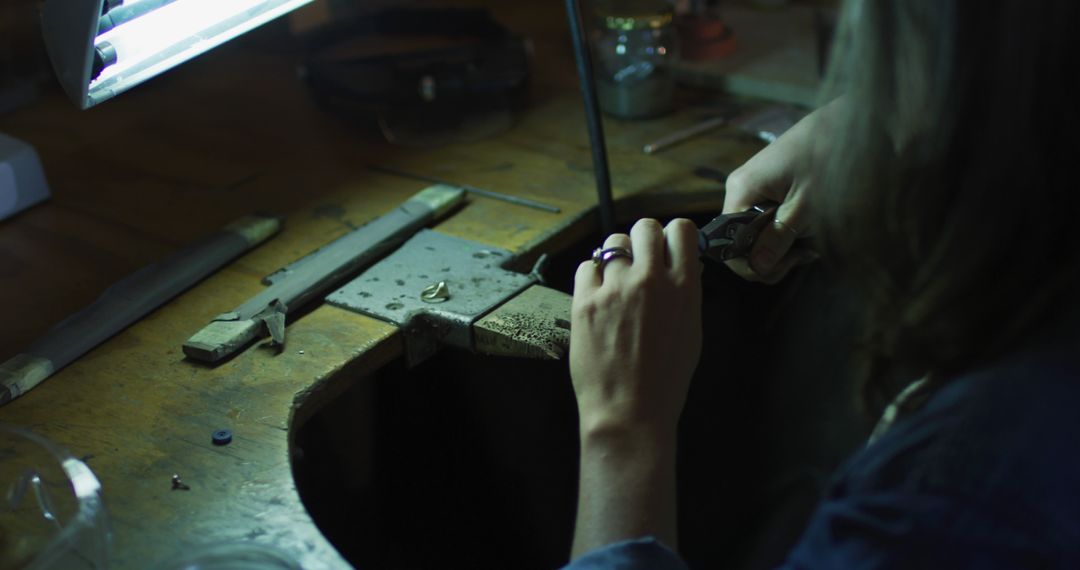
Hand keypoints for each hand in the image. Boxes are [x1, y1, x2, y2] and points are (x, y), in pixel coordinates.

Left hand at [569, 218, 702, 438]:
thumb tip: (678, 265)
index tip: (668, 248)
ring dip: (616, 257)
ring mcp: (614, 289)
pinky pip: (586, 267)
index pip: (680, 229)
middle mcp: (649, 279)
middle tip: (640, 262)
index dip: (673, 236)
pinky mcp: (584, 301)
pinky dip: (592, 276)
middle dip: (644, 240)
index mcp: (684, 287)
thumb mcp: (692, 331)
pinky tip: (598, 296)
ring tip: (616, 281)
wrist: (629, 410)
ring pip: (612, 243)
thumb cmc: (666, 379)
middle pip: (644, 228)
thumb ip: (686, 293)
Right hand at [723, 100, 841, 282]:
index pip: (728, 244)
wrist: (845, 122)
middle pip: (741, 243)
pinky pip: (768, 222)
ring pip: (757, 236)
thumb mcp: (805, 207)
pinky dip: (788, 232)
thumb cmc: (826, 158)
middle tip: (802, 254)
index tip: (785, 264)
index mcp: (741, 191)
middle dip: (770, 257)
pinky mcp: (769, 190)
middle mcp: (740, 191)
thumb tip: (755, 268)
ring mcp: (753, 190)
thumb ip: (778, 239)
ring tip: (811, 241)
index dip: (751, 263)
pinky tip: (808, 230)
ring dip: (783, 246)